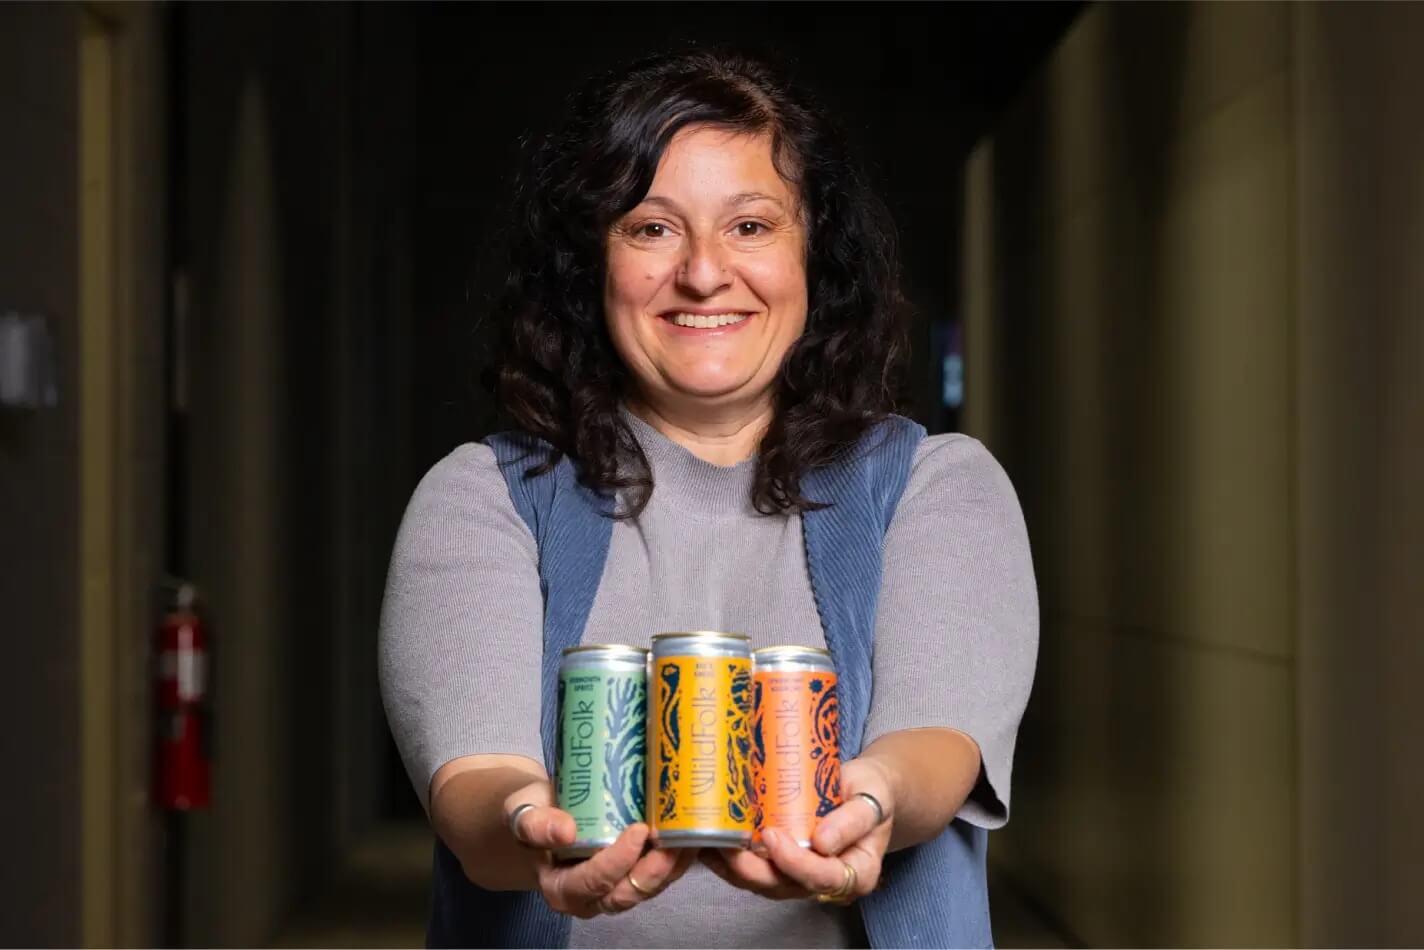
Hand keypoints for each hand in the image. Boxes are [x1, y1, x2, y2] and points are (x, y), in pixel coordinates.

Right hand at [503, 780, 695, 917]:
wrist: (542, 813)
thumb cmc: (532, 813)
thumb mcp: (524, 813)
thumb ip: (537, 824)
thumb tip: (565, 831)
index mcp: (561, 888)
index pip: (594, 881)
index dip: (619, 860)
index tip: (638, 829)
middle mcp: (589, 898)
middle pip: (628, 893)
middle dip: (656, 869)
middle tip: (674, 837)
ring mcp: (613, 889)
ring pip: (649, 888)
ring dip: (673, 865)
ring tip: (689, 835)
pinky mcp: (631, 876)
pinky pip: (657, 876)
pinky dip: (675, 858)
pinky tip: (688, 834)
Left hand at [701, 757, 892, 901]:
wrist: (863, 789)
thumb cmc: (870, 792)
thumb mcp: (871, 798)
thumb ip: (853, 820)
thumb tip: (823, 841)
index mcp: (856, 873)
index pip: (823, 877)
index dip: (794, 861)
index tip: (772, 836)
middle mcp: (827, 883)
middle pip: (785, 886)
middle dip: (751, 868)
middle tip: (727, 842)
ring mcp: (802, 877)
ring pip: (764, 883)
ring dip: (734, 868)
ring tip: (710, 842)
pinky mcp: (783, 867)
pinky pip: (756, 872)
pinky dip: (730, 862)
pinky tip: (711, 844)